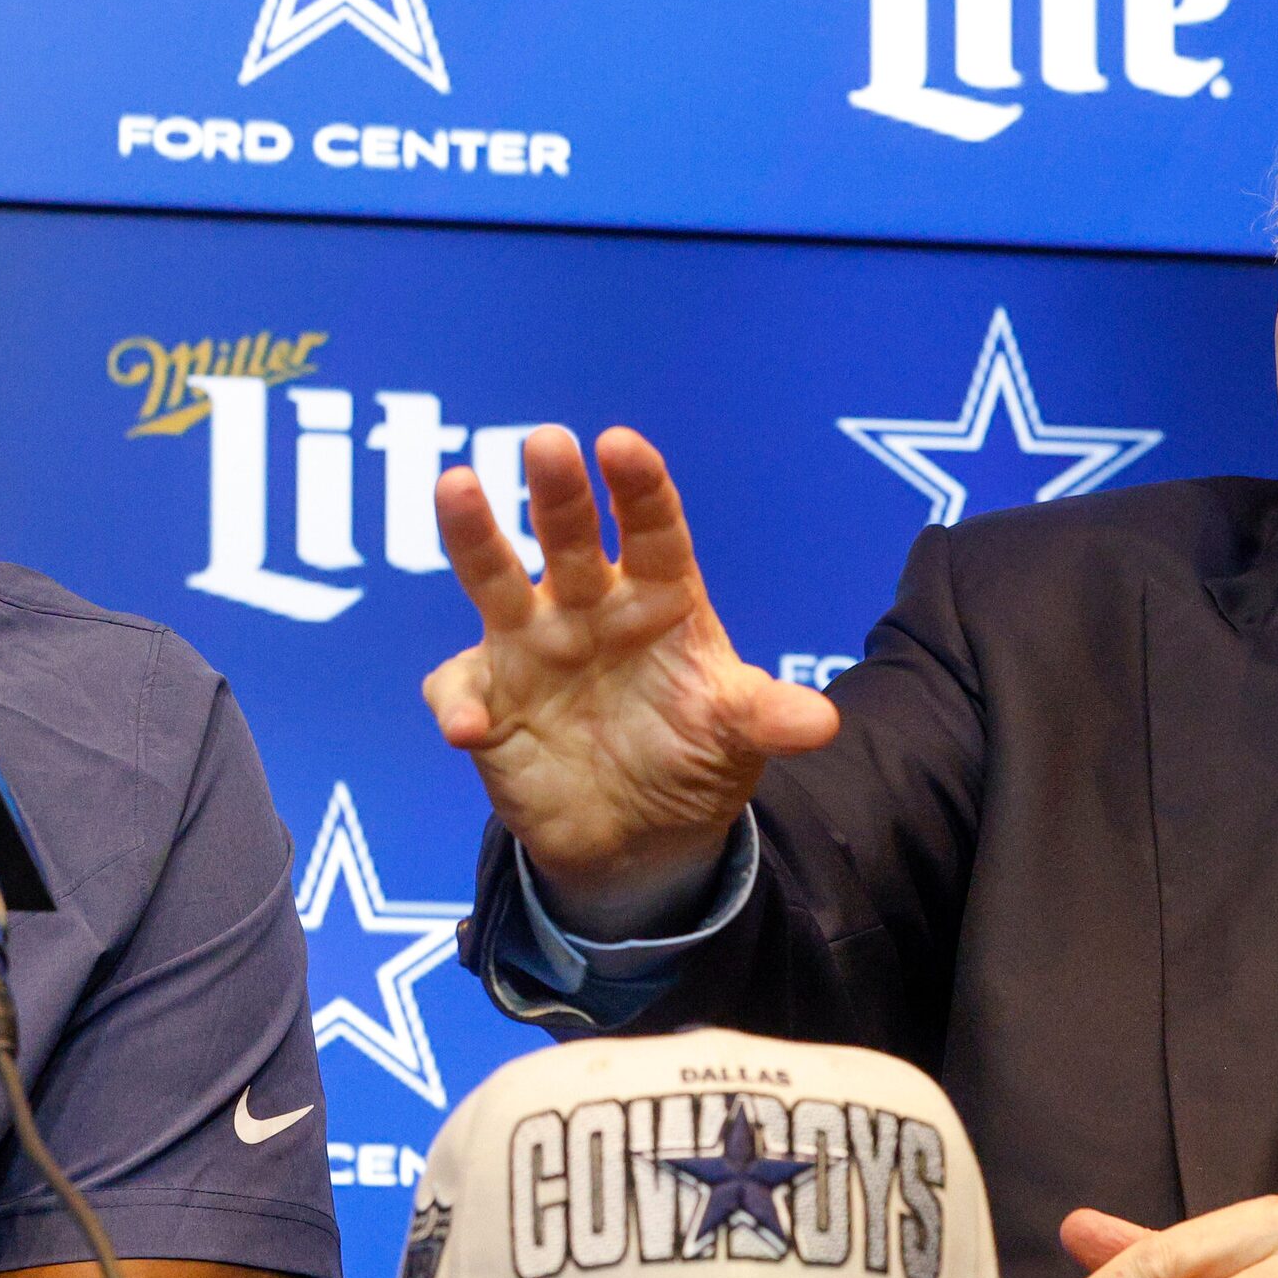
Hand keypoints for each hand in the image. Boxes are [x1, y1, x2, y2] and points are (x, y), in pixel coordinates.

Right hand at [420, 426, 838, 933]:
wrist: (638, 836)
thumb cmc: (691, 756)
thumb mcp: (736, 737)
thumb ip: (767, 717)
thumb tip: (820, 724)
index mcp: (656, 597)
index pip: (652, 530)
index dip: (639, 488)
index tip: (621, 446)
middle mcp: (587, 606)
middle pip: (570, 535)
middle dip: (560, 491)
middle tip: (548, 441)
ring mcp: (529, 648)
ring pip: (494, 578)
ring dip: (474, 535)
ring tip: (457, 487)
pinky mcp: (486, 701)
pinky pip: (460, 690)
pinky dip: (459, 703)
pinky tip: (470, 727)